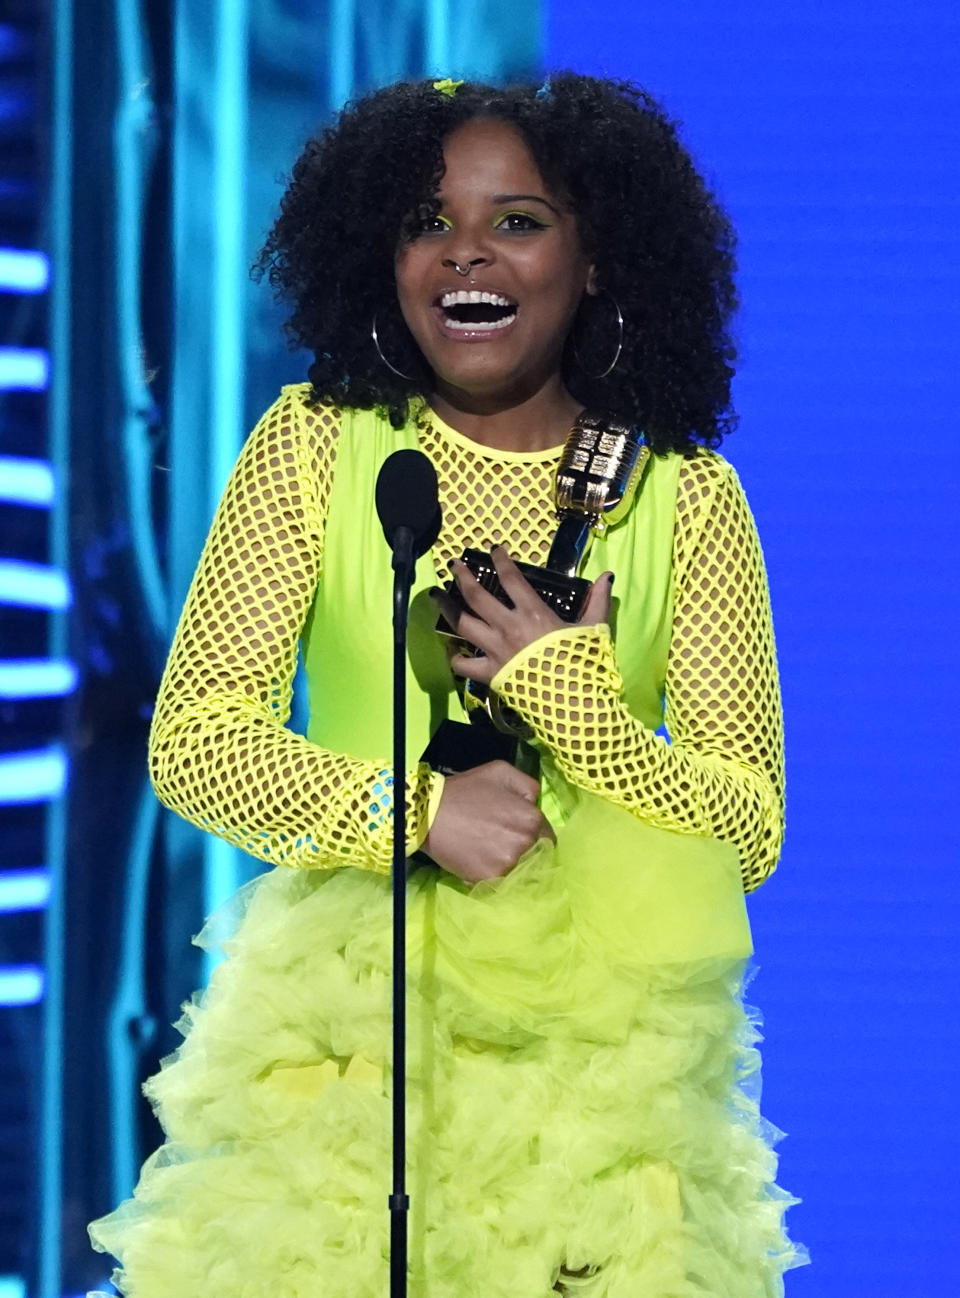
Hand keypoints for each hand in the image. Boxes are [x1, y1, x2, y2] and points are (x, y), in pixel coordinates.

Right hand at [421, 760, 555, 883]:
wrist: (429, 813)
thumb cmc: (465, 789)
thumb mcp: (500, 771)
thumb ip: (528, 786)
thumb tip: (536, 804)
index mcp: (532, 818)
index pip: (548, 837)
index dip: (535, 836)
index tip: (518, 835)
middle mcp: (525, 842)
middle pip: (535, 855)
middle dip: (523, 850)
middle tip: (500, 843)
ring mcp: (508, 863)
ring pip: (518, 870)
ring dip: (508, 864)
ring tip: (488, 853)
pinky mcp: (490, 879)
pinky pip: (499, 881)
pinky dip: (490, 875)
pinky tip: (478, 862)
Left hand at [430, 545, 613, 686]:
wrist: (572, 701)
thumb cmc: (583, 664)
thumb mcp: (594, 629)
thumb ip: (598, 601)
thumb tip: (608, 577)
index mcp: (533, 613)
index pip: (511, 578)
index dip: (501, 560)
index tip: (493, 549)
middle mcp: (508, 627)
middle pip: (476, 596)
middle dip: (462, 577)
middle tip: (453, 564)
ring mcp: (496, 650)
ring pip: (463, 624)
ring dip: (447, 607)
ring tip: (436, 595)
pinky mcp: (490, 673)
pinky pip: (463, 664)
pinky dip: (454, 656)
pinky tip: (450, 648)